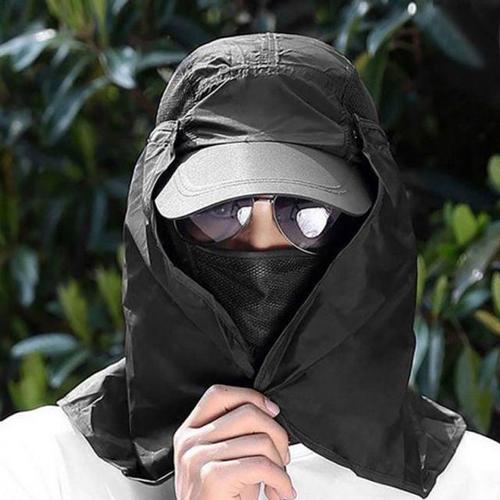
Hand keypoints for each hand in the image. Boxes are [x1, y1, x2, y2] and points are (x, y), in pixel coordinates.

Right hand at [173, 384, 295, 499]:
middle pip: (247, 413)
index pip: (220, 394)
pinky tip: (279, 492)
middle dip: (277, 434)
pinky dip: (281, 481)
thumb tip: (269, 413)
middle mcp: (190, 442)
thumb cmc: (218, 499)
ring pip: (260, 441)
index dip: (251, 396)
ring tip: (279, 481)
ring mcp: (197, 458)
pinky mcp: (211, 478)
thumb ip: (235, 433)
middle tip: (282, 456)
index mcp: (189, 432)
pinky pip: (261, 466)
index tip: (271, 411)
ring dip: (281, 464)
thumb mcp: (221, 458)